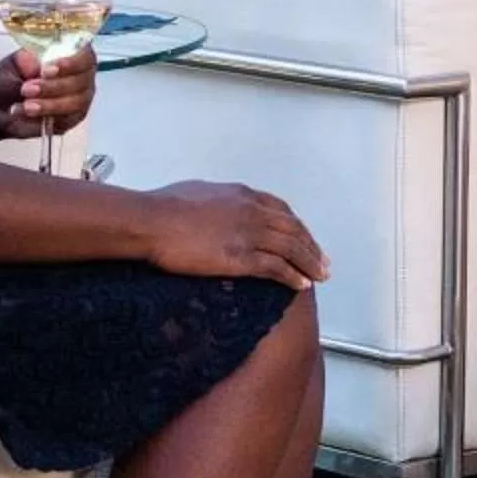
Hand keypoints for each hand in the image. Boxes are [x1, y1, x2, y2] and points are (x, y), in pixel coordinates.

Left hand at [0, 43, 95, 142]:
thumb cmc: (11, 77)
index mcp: (72, 53)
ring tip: (26, 106)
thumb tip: (37, 64)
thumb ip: (26, 63)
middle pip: (81, 81)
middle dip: (53, 87)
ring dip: (50, 105)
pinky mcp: (71, 119)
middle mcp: (82, 75)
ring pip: (76, 103)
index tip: (46, 71)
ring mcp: (80, 98)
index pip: (85, 56)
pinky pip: (65, 120)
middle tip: (27, 89)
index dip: (70, 63)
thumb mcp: (13, 64)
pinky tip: (25, 114)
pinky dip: (44, 118)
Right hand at [145, 180, 328, 288]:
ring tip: (321, 276)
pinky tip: (301, 285)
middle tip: (324, 261)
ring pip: (291, 249)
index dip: (298, 226)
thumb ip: (218, 201)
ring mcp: (249, 234)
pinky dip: (292, 276)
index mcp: (243, 194)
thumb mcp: (199, 192)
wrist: (152, 220)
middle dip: (311, 246)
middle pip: (293, 230)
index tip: (306, 238)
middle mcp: (253, 211)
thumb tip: (218, 206)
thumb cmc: (165, 205)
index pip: (282, 210)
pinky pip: (275, 268)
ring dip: (309, 263)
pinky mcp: (240, 257)